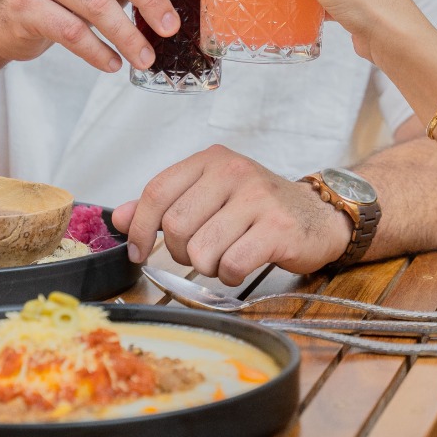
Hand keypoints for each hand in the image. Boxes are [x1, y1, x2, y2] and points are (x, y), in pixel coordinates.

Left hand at [112, 145, 350, 284]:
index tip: (137, 250)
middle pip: (176, 225)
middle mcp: (234, 172)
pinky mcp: (277, 228)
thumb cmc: (259, 208)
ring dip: (206, 267)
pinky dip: (229, 276)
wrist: (319, 216)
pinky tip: (241, 266)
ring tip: (223, 258)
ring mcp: (258, 198)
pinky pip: (231, 264)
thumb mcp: (210, 195)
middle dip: (179, 252)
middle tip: (198, 254)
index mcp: (212, 161)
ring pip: (201, 250)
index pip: (157, 190)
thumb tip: (118, 217)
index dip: (139, 227)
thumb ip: (164, 204)